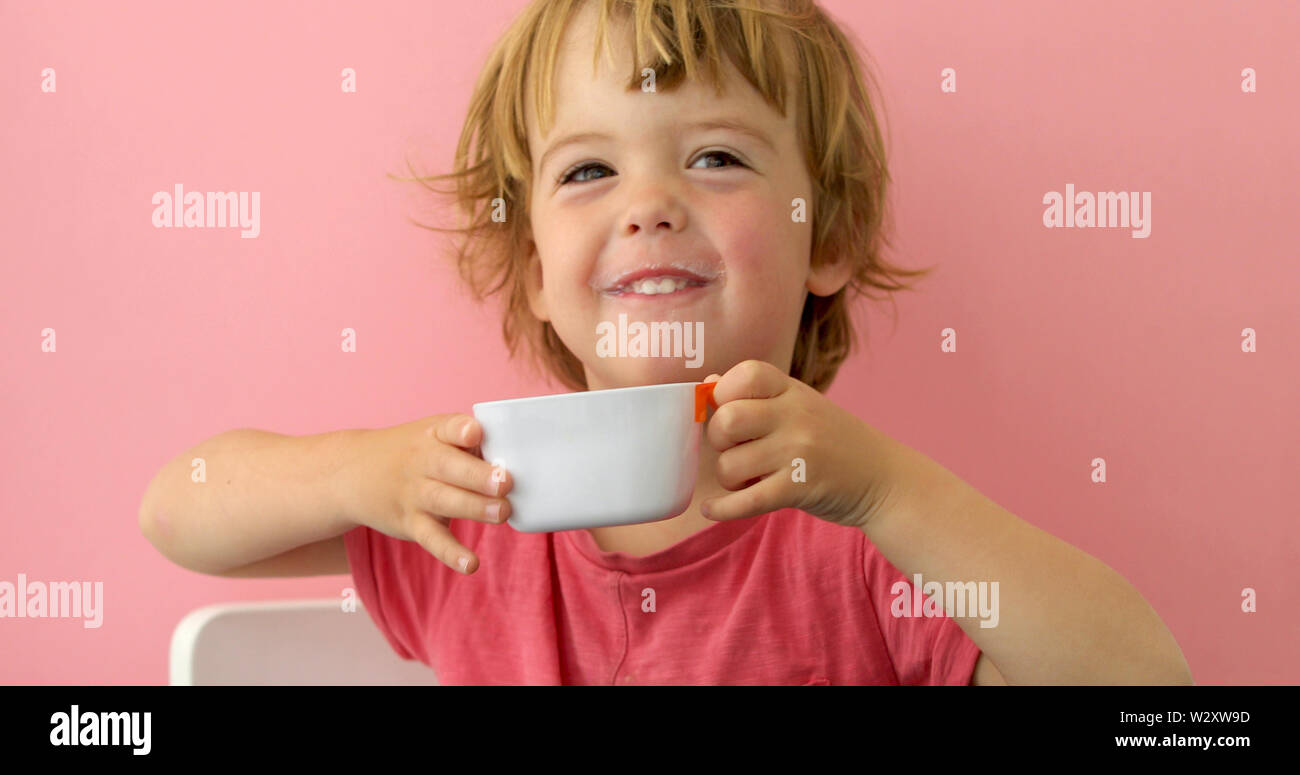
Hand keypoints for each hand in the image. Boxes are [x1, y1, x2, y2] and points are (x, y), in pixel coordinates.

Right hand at [347, 414, 511, 573]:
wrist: (353, 474)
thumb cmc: (412, 452)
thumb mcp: (433, 436)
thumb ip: (471, 446)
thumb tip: (520, 461)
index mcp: (433, 434)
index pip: (448, 428)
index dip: (462, 431)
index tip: (476, 433)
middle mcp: (421, 462)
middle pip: (449, 467)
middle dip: (478, 476)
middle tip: (505, 482)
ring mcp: (415, 494)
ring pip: (444, 501)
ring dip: (474, 508)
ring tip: (502, 512)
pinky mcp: (411, 523)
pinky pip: (432, 539)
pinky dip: (450, 553)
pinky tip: (470, 564)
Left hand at [699, 360, 897, 528]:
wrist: (883, 479)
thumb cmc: (832, 441)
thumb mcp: (799, 405)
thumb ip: (757, 396)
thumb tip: (708, 383)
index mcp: (793, 391)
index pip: (746, 375)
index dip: (724, 392)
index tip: (726, 409)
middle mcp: (797, 416)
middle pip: (727, 420)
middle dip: (718, 440)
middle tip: (735, 449)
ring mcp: (799, 452)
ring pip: (730, 464)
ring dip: (728, 478)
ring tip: (747, 478)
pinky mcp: (800, 489)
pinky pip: (746, 501)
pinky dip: (722, 508)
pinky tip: (712, 508)